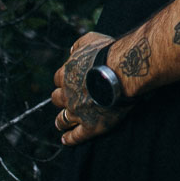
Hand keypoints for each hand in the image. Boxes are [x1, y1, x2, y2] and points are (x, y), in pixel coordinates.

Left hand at [50, 31, 128, 145]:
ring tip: (61, 124)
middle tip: (67, 101)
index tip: (69, 81)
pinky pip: (76, 136)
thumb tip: (70, 50)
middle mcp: (68, 94)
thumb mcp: (91, 40)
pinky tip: (65, 140)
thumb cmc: (109, 53)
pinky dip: (69, 139)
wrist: (122, 71)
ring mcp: (77, 111)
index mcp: (67, 74)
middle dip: (61, 100)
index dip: (64, 80)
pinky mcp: (90, 126)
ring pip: (62, 119)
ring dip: (61, 121)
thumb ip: (79, 45)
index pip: (58, 79)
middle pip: (57, 99)